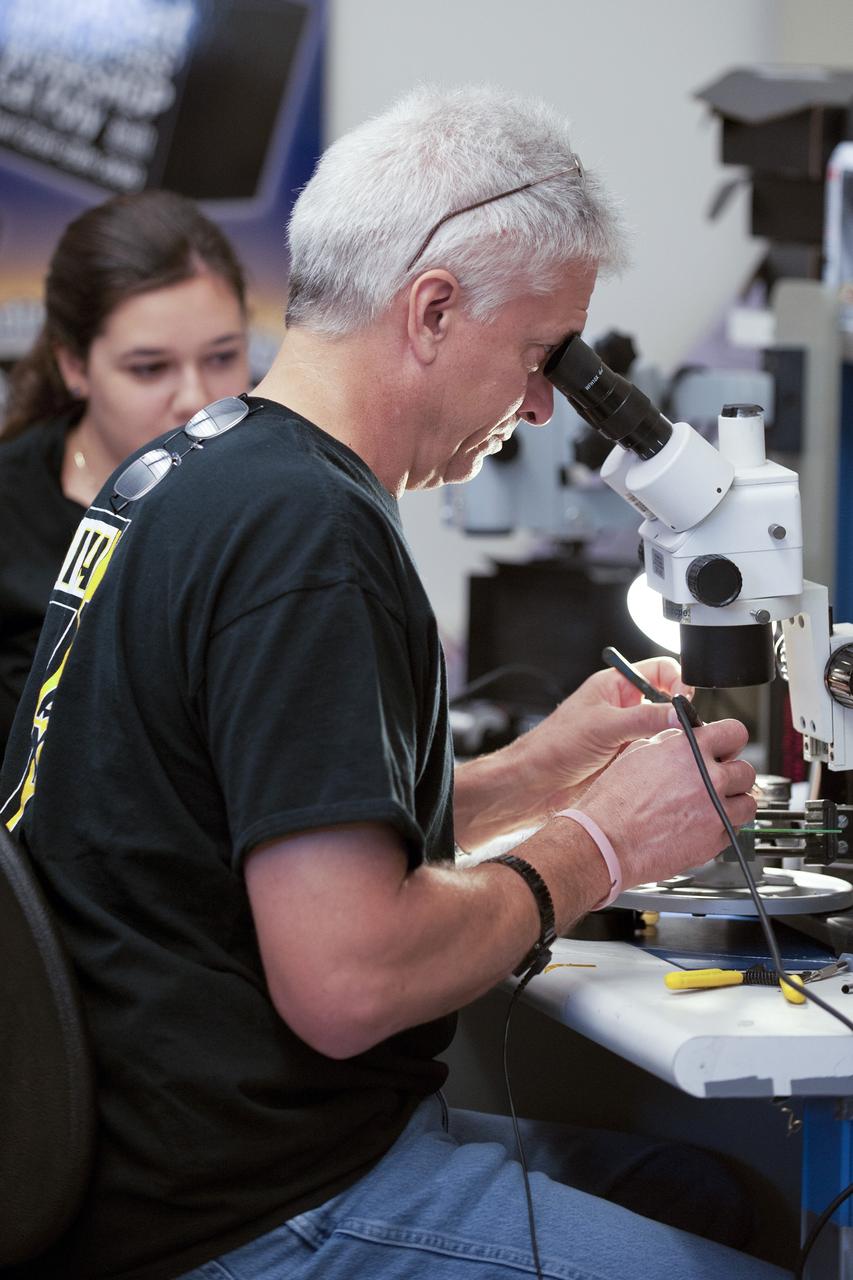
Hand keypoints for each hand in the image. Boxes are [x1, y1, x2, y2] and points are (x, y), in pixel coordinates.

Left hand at [508, 656, 692, 815]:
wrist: (537, 782)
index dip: (678, 680)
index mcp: (615, 685)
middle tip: (685, 727)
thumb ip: (644, 718)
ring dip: (672, 737)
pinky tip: (661, 764)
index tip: (684, 699)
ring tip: (672, 746)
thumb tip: (680, 713)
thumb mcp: (603, 725)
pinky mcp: (627, 757)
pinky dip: (664, 757)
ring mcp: (627, 732)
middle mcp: (623, 706)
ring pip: (665, 729)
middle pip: (667, 701)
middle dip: (678, 712)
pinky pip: (656, 752)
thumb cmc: (554, 744)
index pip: (659, 670)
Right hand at [577, 718, 756, 887]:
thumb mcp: (637, 753)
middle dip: (731, 774)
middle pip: (746, 770)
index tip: (726, 747)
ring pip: (748, 803)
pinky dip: (721, 827)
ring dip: (733, 803)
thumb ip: (671, 743)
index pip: (735, 732)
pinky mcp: (715, 841)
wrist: (607, 841)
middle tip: (716, 780)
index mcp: (690, 751)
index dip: (730, 740)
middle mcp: (709, 779)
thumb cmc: (614, 802)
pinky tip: (698, 825)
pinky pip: (734, 829)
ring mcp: (716, 811)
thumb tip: (684, 739)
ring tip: (711, 806)